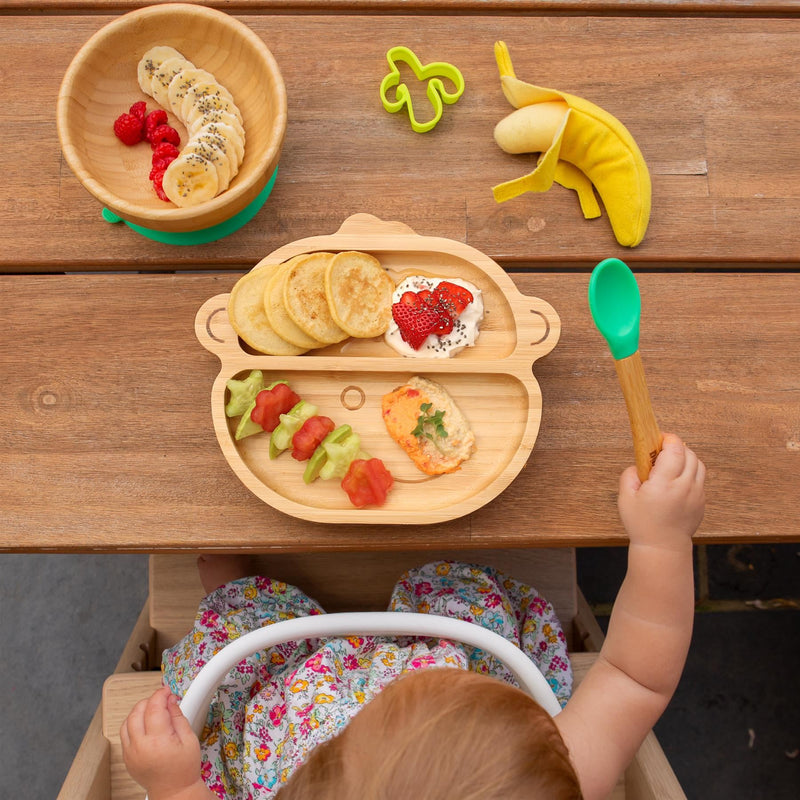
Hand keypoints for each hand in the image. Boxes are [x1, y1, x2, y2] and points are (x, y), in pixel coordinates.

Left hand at [120, 686, 207, 799]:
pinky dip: (133, 723)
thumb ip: (178, 716)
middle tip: (162, 700)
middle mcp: (140, 747)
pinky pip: (124, 734)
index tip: (167, 691)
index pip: (153, 707)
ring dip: (139, 711)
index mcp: (158, 741)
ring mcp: (130, 753)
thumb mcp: (189, 738)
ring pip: (127, 721)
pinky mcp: (126, 758)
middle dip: (149, 700)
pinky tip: (146, 724)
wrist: (174, 791)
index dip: (160, 694)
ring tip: (153, 711)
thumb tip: (170, 700)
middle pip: (137, 711)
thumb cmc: (184, 769)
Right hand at [618, 433, 705, 548]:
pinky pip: (700, 478)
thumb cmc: (642, 524)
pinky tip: (677, 479)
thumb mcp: (625, 499)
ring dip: (686, 458)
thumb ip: (629, 476)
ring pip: (698, 464)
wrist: (662, 547)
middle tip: (662, 451)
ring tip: (672, 463)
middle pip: (689, 453)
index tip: (660, 438)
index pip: (675, 450)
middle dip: (676, 447)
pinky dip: (690, 472)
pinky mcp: (702, 501)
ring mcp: (696, 494)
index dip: (669, 439)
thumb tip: (638, 465)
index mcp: (664, 484)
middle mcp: (684, 487)